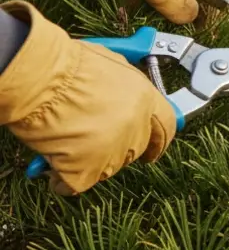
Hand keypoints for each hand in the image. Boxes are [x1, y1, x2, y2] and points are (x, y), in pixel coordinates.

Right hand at [0, 2, 176, 195]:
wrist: (41, 77)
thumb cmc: (67, 66)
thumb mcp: (111, 66)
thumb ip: (126, 88)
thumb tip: (125, 97)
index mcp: (145, 98)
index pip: (167, 126)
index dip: (160, 139)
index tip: (155, 149)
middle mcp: (136, 126)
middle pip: (136, 148)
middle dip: (117, 148)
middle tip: (96, 144)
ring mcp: (114, 150)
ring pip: (108, 167)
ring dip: (91, 161)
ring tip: (66, 144)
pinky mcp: (86, 169)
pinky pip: (77, 183)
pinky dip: (63, 180)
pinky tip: (51, 168)